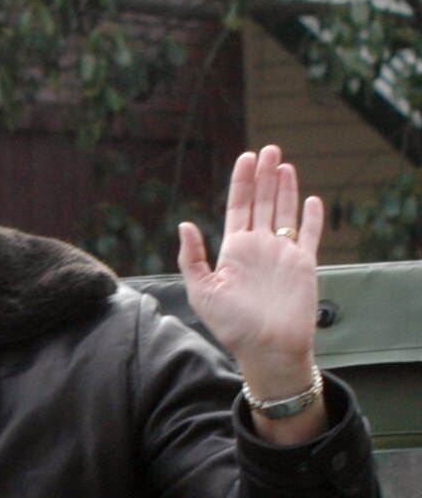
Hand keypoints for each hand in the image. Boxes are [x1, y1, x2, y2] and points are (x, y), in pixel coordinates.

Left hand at [177, 145, 323, 403]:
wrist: (267, 348)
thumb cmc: (232, 326)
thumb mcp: (202, 292)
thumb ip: (192, 258)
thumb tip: (185, 224)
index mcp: (233, 250)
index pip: (238, 207)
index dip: (242, 182)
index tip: (245, 157)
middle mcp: (258, 247)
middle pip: (262, 202)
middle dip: (264, 175)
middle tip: (269, 149)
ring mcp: (282, 253)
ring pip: (285, 211)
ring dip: (285, 188)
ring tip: (284, 163)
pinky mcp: (305, 263)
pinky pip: (310, 234)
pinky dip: (312, 216)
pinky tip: (311, 198)